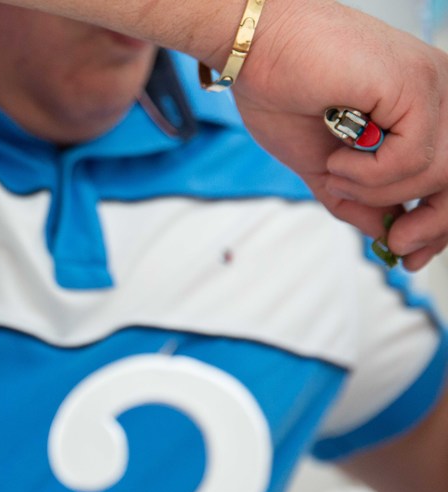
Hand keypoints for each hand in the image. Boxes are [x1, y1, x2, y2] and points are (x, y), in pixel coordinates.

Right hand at [235, 0, 447, 268]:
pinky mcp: (415, 84)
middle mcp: (437, 92)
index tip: (410, 251)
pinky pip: (414, 157)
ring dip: (379, 191)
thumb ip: (354, 198)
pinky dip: (372, 172)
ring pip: (438, 172)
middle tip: (397, 243)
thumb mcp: (322, 165)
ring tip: (337, 174)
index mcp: (420, 106)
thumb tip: (384, 235)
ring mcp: (431, 85)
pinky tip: (339, 158)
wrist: (253, 49)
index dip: (440, 220)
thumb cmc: (279, 91)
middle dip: (434, 222)